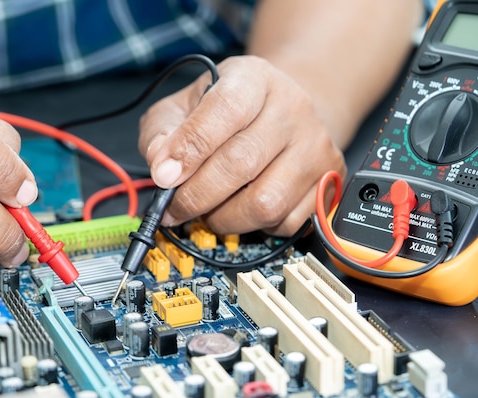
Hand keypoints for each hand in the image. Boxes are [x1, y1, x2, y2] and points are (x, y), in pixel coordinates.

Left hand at [138, 55, 345, 235]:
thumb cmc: (229, 112)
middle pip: (241, 164)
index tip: (163, 176)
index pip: (225, 109)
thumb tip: (160, 165)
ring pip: (265, 203)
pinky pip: (286, 222)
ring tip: (209, 210)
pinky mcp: (328, 179)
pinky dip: (255, 227)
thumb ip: (161, 131)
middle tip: (175, 207)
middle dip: (196, 196)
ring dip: (225, 218)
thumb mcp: (185, 105)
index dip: (189, 149)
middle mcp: (292, 108)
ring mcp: (316, 146)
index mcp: (254, 78)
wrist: (285, 111)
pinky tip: (243, 209)